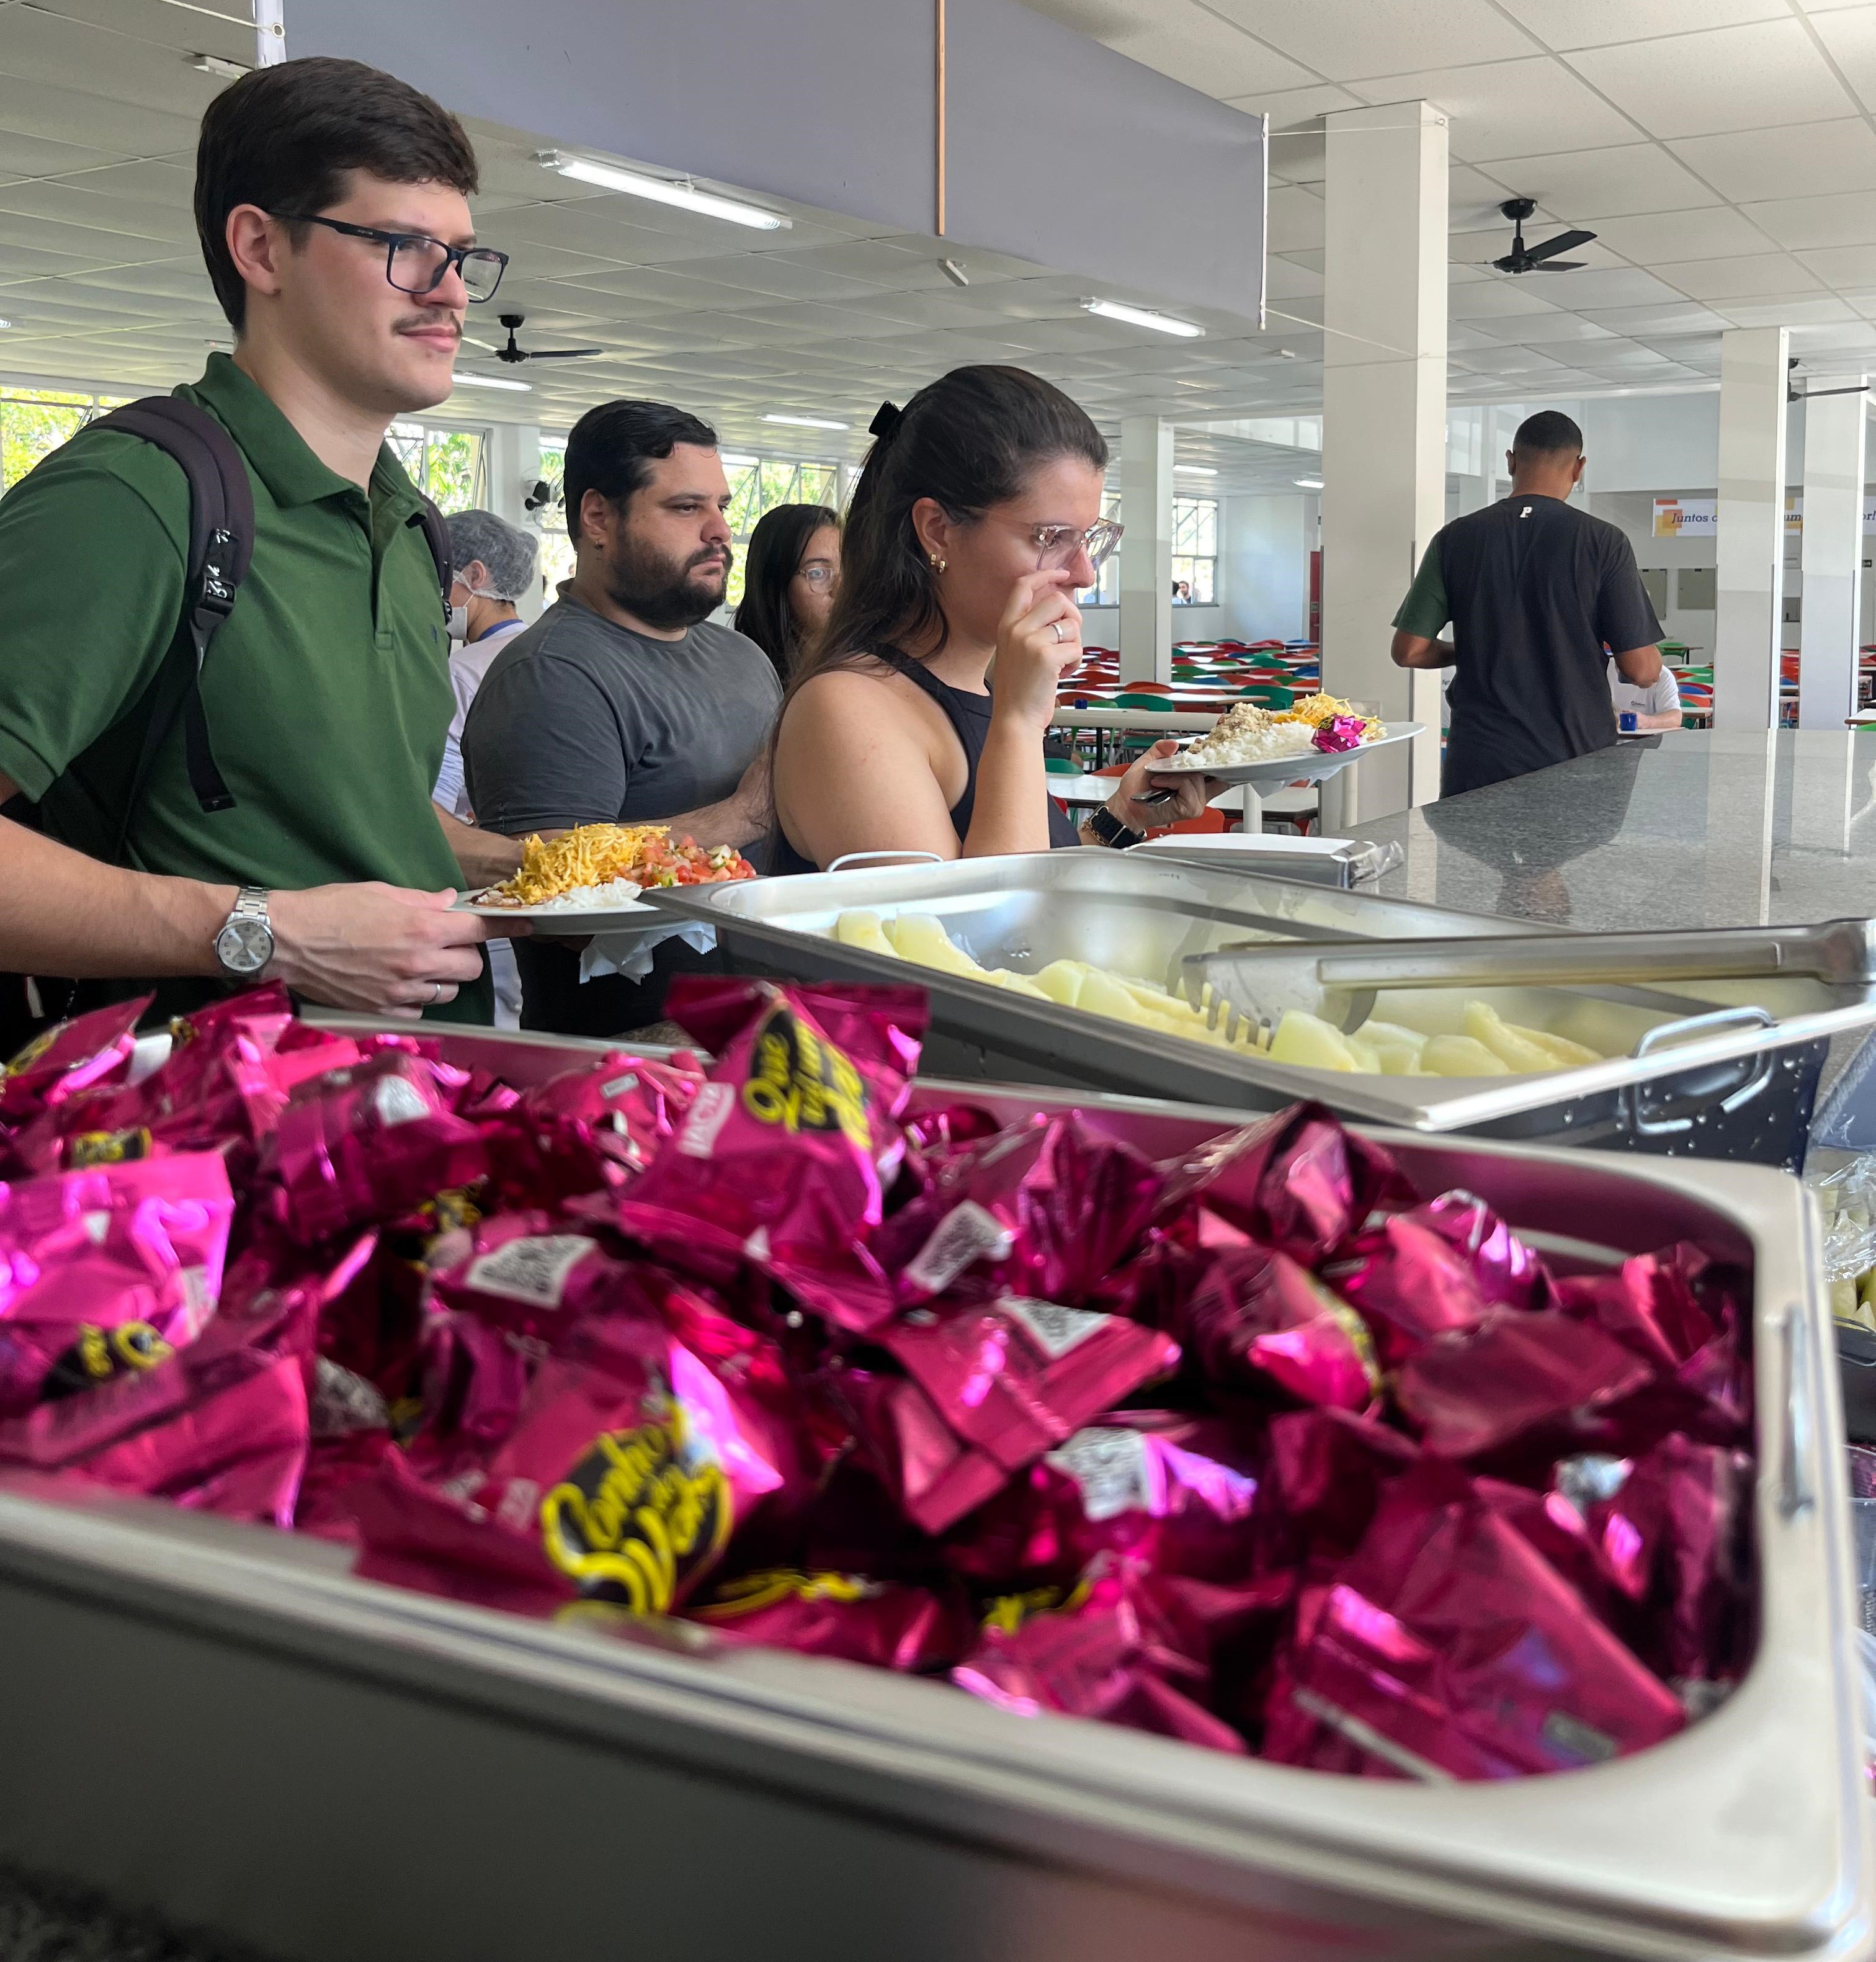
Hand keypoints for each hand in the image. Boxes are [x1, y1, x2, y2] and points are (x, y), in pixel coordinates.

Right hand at [268, 882, 501, 1017]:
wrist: (285, 940)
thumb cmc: (329, 908)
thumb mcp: (379, 892)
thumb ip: (421, 901)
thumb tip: (449, 902)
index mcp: (422, 929)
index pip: (480, 928)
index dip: (507, 925)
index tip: (525, 925)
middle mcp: (418, 963)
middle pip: (473, 965)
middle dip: (467, 952)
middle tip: (447, 941)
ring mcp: (402, 991)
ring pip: (450, 990)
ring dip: (444, 975)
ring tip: (419, 961)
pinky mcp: (384, 1010)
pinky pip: (421, 1007)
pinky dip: (418, 996)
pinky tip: (399, 980)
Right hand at [988, 570, 1081, 729]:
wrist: (1014, 719)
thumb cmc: (1018, 690)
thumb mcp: (1015, 651)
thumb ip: (1031, 629)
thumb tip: (1062, 613)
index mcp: (1006, 625)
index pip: (1024, 586)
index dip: (1046, 575)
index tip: (1062, 574)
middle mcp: (1016, 629)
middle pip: (1057, 600)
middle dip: (1073, 617)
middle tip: (1070, 637)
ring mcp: (1030, 641)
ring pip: (1071, 625)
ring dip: (1075, 644)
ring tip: (1061, 663)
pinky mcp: (1046, 656)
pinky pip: (1076, 647)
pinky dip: (1075, 662)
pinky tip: (1061, 674)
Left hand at [1105, 739, 1223, 830]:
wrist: (1127, 807)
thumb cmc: (1136, 790)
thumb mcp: (1148, 762)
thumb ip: (1161, 749)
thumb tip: (1174, 744)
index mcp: (1194, 783)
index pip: (1217, 771)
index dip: (1214, 756)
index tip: (1203, 744)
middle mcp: (1198, 793)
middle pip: (1213, 771)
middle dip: (1200, 761)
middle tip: (1180, 758)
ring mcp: (1196, 802)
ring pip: (1197, 777)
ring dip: (1176, 773)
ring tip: (1158, 778)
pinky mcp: (1190, 808)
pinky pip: (1187, 784)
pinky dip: (1172, 780)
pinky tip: (1159, 783)